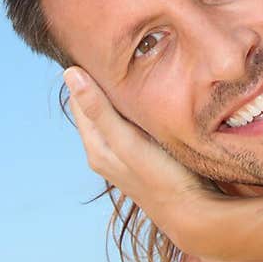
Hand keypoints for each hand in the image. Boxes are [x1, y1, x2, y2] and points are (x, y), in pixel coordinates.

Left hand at [64, 67, 227, 253]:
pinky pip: (133, 124)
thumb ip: (99, 110)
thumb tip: (70, 74)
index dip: (86, 73)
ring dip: (123, 94)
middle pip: (97, 106)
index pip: (79, 98)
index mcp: (96, 146)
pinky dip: (137, 108)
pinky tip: (152, 97)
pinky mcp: (143, 156)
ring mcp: (125, 154)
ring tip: (137, 67)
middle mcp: (105, 151)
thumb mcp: (128, 141)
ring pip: (117, 114)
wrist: (193, 215)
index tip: (99, 46)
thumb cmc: (161, 178)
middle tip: (120, 51)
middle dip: (104, 81)